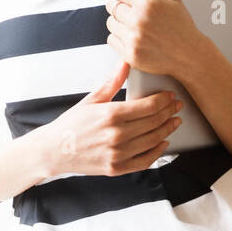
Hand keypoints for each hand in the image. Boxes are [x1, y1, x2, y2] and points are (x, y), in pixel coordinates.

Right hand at [35, 60, 182, 177]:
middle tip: (177, 107)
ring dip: (168, 130)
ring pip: (154, 140)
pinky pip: (146, 161)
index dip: (164, 101)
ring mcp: (118, 153)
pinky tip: (162, 143)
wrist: (54, 150)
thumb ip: (112, 82)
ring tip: (173, 122)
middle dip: (170, 113)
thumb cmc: (72, 124)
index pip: (149, 106)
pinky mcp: (117, 168)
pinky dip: (158, 152)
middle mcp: (117, 135)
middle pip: (155, 122)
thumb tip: (125, 62)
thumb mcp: (91, 100)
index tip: (170, 96)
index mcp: (111, 114)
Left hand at [105, 0, 205, 75]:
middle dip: (123, 6)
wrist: (189, 54)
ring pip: (110, 22)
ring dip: (121, 22)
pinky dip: (120, 38)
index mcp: (148, 3)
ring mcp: (133, 39)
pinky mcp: (129, 55)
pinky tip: (136, 36)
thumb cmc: (181, 24)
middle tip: (138, 12)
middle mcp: (138, 21)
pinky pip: (111, 39)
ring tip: (138, 25)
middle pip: (112, 5)